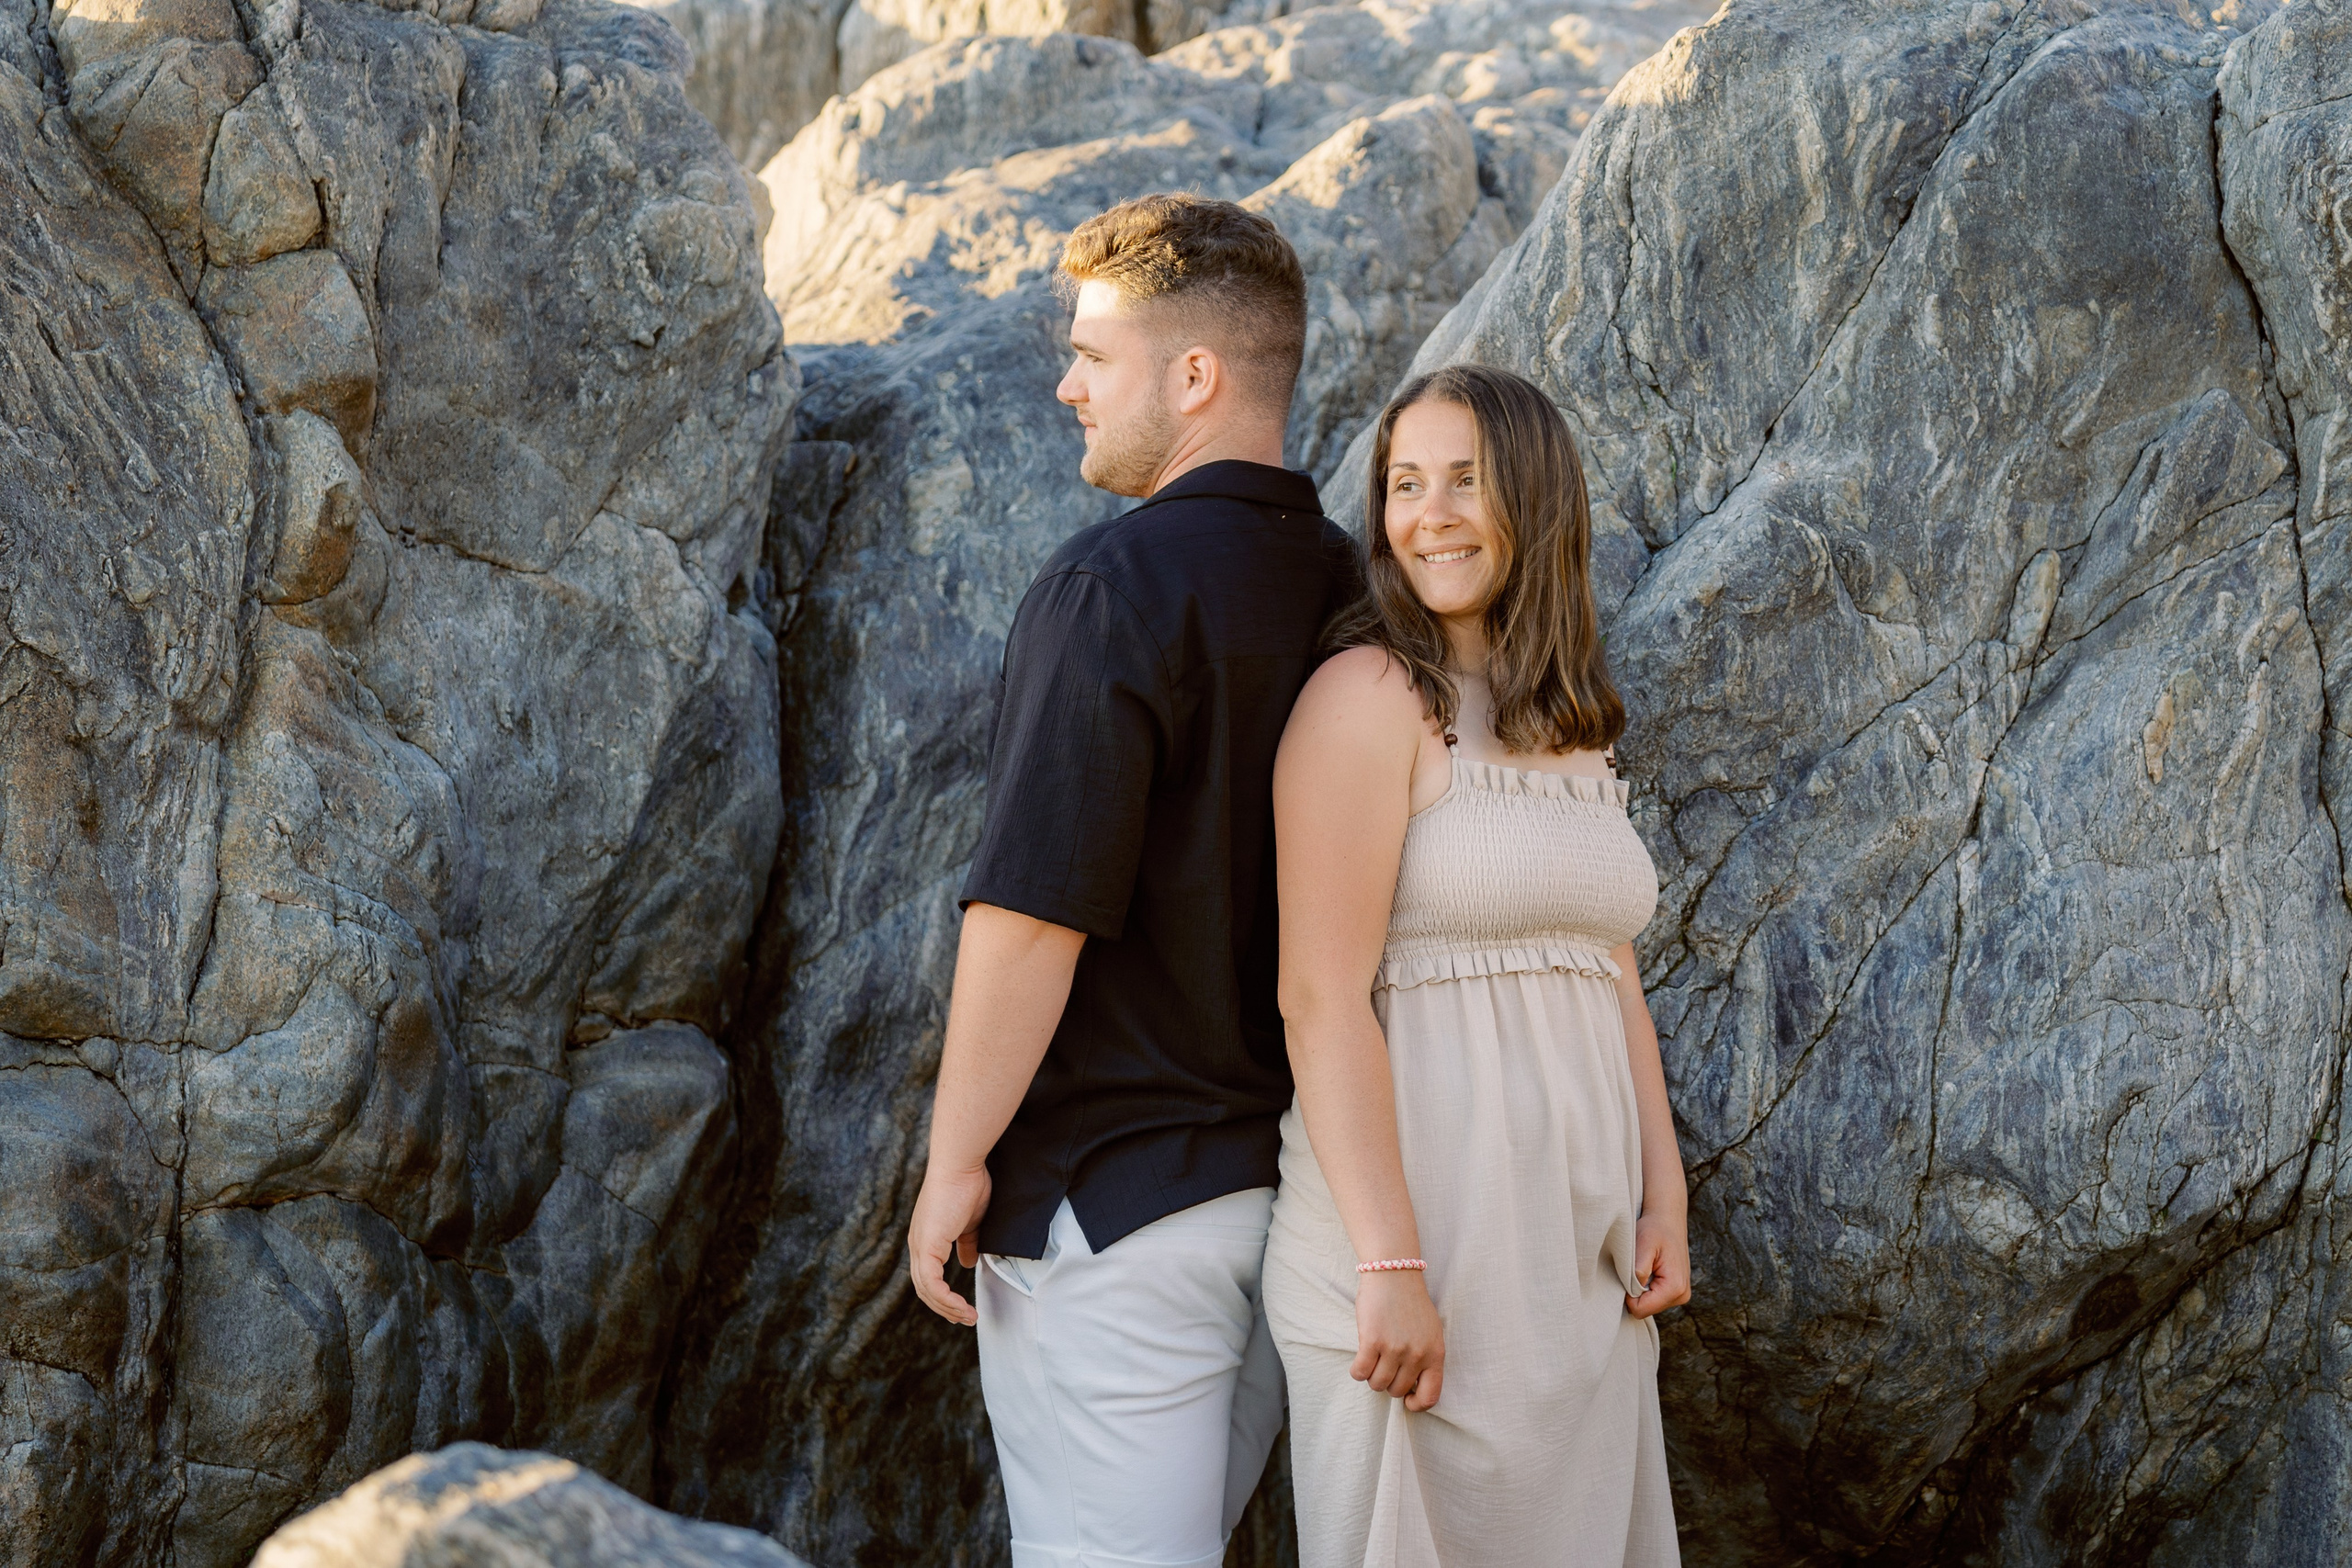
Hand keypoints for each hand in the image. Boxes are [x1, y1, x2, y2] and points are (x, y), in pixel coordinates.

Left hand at [908, 1162, 991, 1325]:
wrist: (961, 1165)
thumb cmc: (969, 1185)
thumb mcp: (971, 1222)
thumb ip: (967, 1243)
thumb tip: (967, 1263)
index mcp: (926, 1238)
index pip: (928, 1276)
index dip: (943, 1295)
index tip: (962, 1307)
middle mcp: (918, 1244)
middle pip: (924, 1289)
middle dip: (945, 1308)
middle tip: (966, 1319)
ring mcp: (920, 1246)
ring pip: (927, 1291)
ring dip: (948, 1309)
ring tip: (969, 1317)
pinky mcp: (927, 1247)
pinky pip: (932, 1284)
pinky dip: (946, 1300)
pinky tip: (963, 1307)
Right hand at [1352, 1270, 1444, 1410]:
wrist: (1394, 1273)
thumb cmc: (1410, 1302)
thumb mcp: (1430, 1332)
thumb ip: (1426, 1358)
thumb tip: (1415, 1388)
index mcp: (1435, 1354)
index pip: (1430, 1397)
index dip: (1416, 1404)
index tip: (1407, 1399)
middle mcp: (1417, 1354)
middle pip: (1397, 1391)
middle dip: (1388, 1383)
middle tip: (1384, 1366)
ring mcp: (1394, 1348)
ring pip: (1377, 1384)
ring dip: (1372, 1377)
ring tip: (1372, 1361)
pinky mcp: (1372, 1341)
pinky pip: (1360, 1372)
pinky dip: (1356, 1371)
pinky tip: (1359, 1361)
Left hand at [1626, 1213, 1690, 1318]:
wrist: (1668, 1221)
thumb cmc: (1654, 1230)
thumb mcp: (1643, 1245)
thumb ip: (1638, 1271)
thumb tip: (1632, 1293)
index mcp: (1675, 1287)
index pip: (1641, 1310)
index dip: (1627, 1295)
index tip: (1628, 1274)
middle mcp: (1681, 1295)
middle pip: (1645, 1310)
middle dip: (1634, 1293)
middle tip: (1636, 1268)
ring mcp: (1680, 1295)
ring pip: (1648, 1306)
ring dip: (1640, 1290)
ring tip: (1644, 1267)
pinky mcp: (1676, 1292)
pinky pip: (1653, 1299)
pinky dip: (1646, 1288)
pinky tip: (1649, 1270)